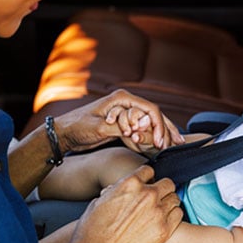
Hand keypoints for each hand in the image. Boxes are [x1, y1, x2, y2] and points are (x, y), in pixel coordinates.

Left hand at [53, 89, 183, 153]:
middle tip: (178, 143)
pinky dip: (154, 135)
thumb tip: (137, 131)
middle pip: (155, 114)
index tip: (161, 142)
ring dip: (164, 132)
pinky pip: (144, 128)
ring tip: (177, 143)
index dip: (159, 126)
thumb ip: (118, 128)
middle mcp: (127, 103)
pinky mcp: (124, 123)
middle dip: (168, 128)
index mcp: (122, 99)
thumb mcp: (98, 128)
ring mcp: (126, 113)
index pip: (150, 109)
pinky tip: (163, 143)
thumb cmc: (77, 127)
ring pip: (152, 121)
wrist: (64, 133)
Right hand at [69, 165, 182, 242]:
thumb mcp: (100, 200)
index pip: (149, 171)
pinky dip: (173, 216)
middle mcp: (148, 194)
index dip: (146, 178)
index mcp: (131, 183)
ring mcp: (158, 211)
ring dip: (168, 202)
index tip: (145, 185)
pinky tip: (164, 220)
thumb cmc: (93, 229)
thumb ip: (115, 191)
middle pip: (167, 183)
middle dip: (162, 189)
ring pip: (174, 198)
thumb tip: (117, 189)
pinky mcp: (164, 229)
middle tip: (156, 199)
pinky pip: (178, 214)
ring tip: (160, 211)